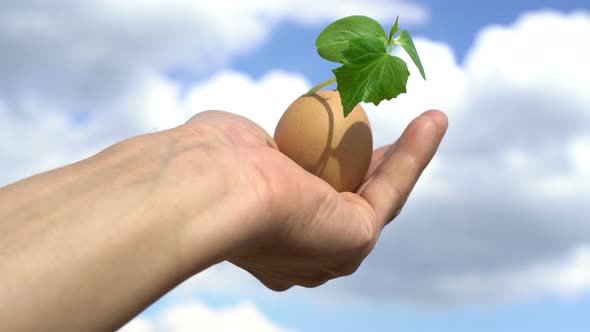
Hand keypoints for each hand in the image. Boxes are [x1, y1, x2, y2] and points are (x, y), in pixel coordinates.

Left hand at [185, 109, 447, 290]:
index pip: (314, 199)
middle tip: (391, 137)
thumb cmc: (213, 160)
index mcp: (269, 235)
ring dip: (408, 156)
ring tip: (431, 120)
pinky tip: (433, 121)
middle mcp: (301, 253)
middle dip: (378, 167)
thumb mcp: (240, 145)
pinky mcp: (354, 242)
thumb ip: (262, 150)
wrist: (212, 185)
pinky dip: (415, 154)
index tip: (346, 137)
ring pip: (380, 195)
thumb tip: (271, 145)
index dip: (337, 167)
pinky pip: (391, 189)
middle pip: (354, 200)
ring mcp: (329, 253)